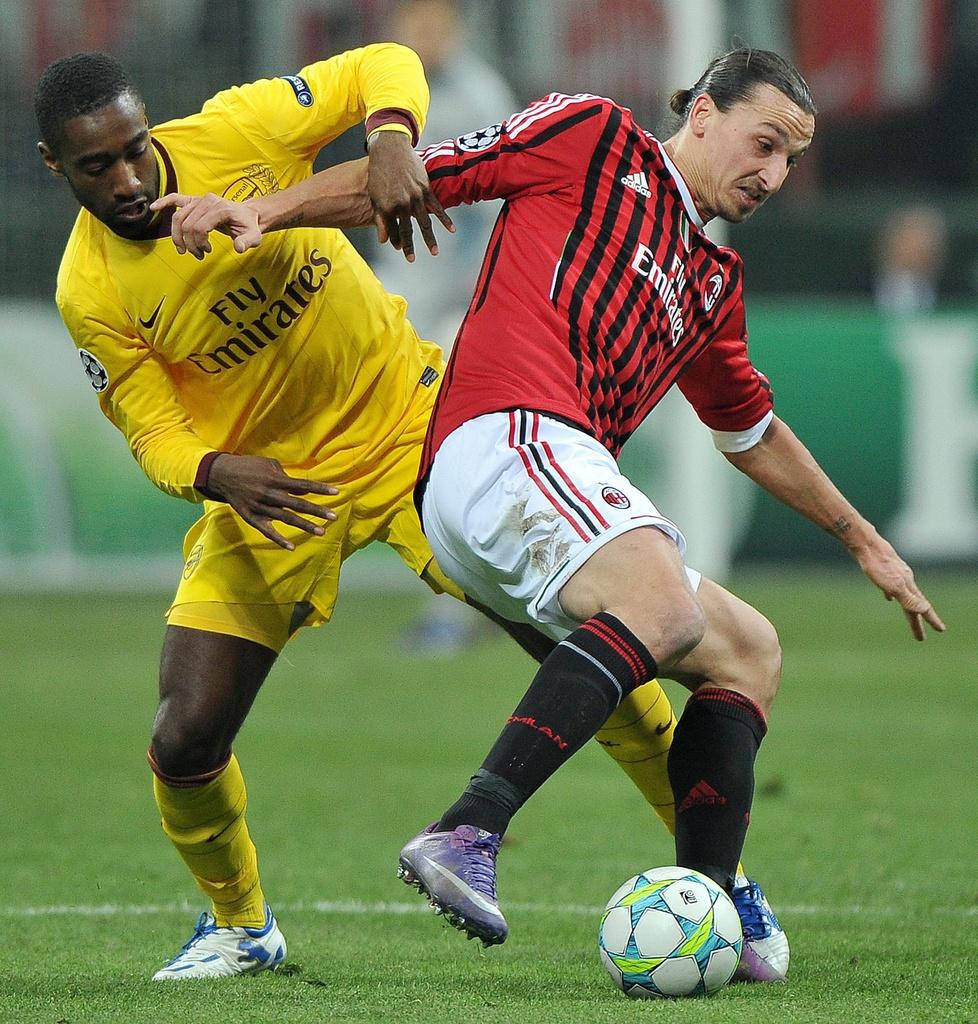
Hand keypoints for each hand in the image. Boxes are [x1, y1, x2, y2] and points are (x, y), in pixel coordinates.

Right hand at [150, 192, 263, 258]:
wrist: (248, 215)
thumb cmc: (249, 227)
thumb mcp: (254, 237)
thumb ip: (247, 242)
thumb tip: (238, 248)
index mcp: (220, 208)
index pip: (200, 227)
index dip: (199, 243)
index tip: (206, 252)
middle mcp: (207, 201)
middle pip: (187, 224)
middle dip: (189, 243)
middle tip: (199, 255)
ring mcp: (199, 200)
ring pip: (178, 218)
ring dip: (179, 237)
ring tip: (188, 250)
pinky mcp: (193, 200)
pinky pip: (175, 199)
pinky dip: (164, 203)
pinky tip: (153, 208)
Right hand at [205, 454, 338, 549]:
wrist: (221, 474)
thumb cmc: (249, 466)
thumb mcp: (269, 464)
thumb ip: (286, 476)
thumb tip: (303, 489)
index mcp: (275, 479)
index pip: (302, 485)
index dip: (320, 489)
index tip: (336, 493)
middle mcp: (269, 494)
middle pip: (297, 504)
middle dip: (317, 511)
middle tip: (334, 517)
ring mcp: (260, 508)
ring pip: (286, 519)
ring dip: (304, 526)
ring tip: (321, 531)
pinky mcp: (251, 517)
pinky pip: (267, 531)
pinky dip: (278, 540)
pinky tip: (292, 547)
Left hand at [366, 131, 453, 261]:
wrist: (390, 148)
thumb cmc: (379, 171)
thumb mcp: (375, 195)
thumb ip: (380, 218)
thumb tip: (384, 240)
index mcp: (387, 207)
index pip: (393, 230)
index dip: (396, 241)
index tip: (400, 250)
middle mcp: (402, 204)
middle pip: (408, 230)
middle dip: (409, 246)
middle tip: (411, 259)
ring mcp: (415, 197)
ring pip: (424, 223)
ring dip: (429, 239)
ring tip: (434, 252)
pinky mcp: (426, 189)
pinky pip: (437, 207)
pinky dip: (445, 219)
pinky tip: (451, 229)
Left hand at [851, 534, 945, 639]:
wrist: (866, 544)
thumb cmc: (877, 566)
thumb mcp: (893, 585)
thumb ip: (908, 598)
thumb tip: (925, 609)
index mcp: (907, 586)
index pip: (921, 608)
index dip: (930, 620)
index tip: (941, 630)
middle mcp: (905, 580)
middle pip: (913, 604)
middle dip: (917, 621)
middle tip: (920, 637)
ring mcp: (895, 574)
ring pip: (904, 595)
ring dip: (908, 607)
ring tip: (910, 616)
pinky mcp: (884, 570)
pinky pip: (891, 586)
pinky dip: (891, 594)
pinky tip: (887, 596)